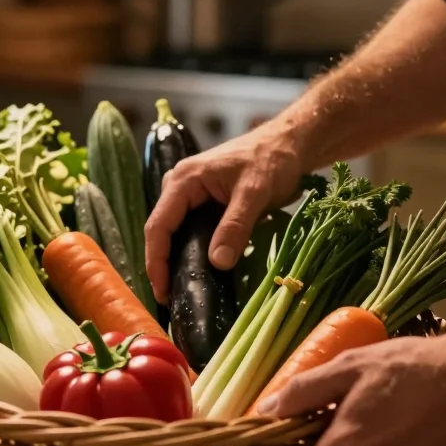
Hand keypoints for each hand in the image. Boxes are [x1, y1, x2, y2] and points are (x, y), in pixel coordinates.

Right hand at [144, 122, 307, 302]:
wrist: (289, 144)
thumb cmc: (272, 160)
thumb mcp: (256, 193)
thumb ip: (236, 226)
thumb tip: (218, 263)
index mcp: (184, 180)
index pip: (159, 225)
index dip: (156, 260)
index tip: (163, 291)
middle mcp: (179, 187)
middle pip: (162, 232)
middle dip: (163, 266)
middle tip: (171, 301)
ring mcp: (190, 196)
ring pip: (176, 234)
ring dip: (176, 261)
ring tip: (182, 293)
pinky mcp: (203, 204)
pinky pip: (191, 232)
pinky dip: (192, 253)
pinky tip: (199, 274)